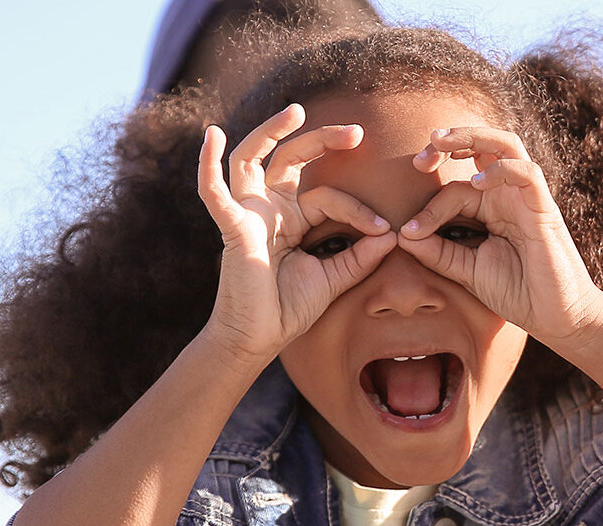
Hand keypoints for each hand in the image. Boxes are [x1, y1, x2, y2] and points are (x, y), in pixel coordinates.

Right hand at [195, 105, 396, 357]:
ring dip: (270, 131)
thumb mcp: (334, 278)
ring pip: (252, 158)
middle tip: (356, 132)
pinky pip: (214, 192)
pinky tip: (212, 137)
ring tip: (294, 111)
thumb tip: (393, 235)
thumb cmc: (289, 308)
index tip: (384, 230)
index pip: (327, 196)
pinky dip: (208, 164)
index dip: (357, 210)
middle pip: (290, 158)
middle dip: (320, 140)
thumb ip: (360, 256)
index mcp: (292, 217)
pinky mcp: (231, 227)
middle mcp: (269, 208)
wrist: (259, 338)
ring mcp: (248, 213)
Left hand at [397, 127, 602, 342]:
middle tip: (420, 155)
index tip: (408, 231)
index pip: (455, 189)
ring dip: (472, 136)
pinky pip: (527, 173)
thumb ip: (436, 253)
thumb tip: (402, 236)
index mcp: (490, 208)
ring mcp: (526, 198)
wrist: (553, 317)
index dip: (428, 206)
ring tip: (440, 142)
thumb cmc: (516, 292)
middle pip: (482, 146)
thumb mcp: (466, 270)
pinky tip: (478, 184)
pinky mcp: (544, 208)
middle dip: (450, 141)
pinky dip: (501, 170)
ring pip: (505, 145)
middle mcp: (507, 196)